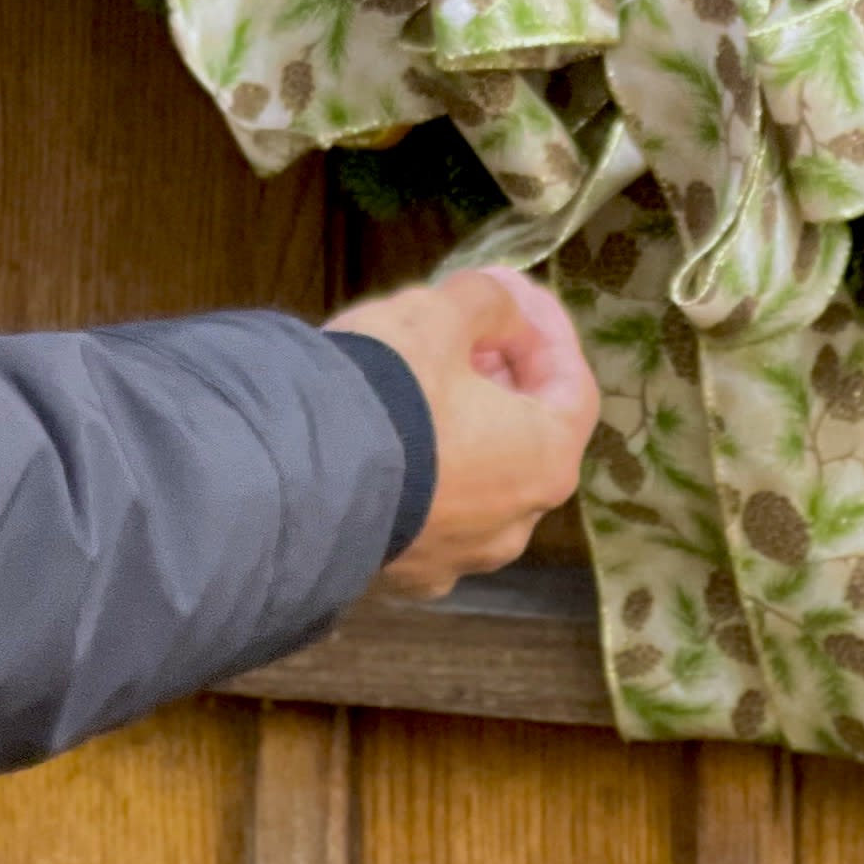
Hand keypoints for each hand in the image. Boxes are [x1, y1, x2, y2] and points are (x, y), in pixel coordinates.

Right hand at [333, 269, 599, 599]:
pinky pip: (428, 512)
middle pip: (527, 436)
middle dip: (502, 373)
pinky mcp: (405, 573)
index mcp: (544, 461)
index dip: (546, 329)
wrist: (290, 479)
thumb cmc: (388, 392)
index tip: (512, 290)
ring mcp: (459, 558)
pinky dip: (423, 470)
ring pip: (478, 480)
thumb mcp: (438, 315)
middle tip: (467, 327)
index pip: (573, 386)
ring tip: (422, 379)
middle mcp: (515, 523)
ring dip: (463, 426)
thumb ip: (485, 301)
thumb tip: (499, 306)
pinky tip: (386, 438)